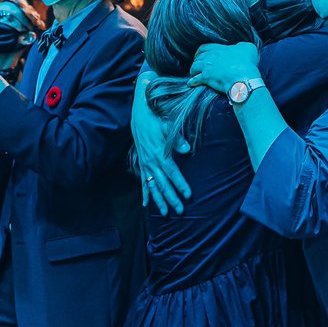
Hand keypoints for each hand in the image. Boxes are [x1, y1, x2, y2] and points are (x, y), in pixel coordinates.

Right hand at [132, 72, 190, 215]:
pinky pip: (143, 182)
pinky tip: (146, 205)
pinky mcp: (142, 163)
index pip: (172, 173)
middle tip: (180, 210)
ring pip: (153, 186)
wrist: (140, 114)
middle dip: (171, 198)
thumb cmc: (156, 119)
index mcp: (160, 154)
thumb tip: (187, 149)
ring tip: (166, 213)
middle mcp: (151, 162)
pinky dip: (145, 193)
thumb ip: (177, 139)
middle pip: (163, 184)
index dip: (180, 184)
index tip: (188, 194)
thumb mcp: (168, 125)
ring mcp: (145, 164)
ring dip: (159, 200)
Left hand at [187, 43, 260, 94]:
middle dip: (196, 61)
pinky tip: (191, 83)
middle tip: (197, 65)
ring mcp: (208, 68)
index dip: (200, 51)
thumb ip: (242, 46)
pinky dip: (192, 81)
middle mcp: (211, 57)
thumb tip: (240, 47)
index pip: (205, 47)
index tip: (200, 55)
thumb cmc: (247, 63)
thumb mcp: (248, 48)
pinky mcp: (206, 78)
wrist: (243, 77)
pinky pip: (195, 80)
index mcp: (219, 49)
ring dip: (192, 70)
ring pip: (194, 67)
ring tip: (193, 74)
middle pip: (198, 57)